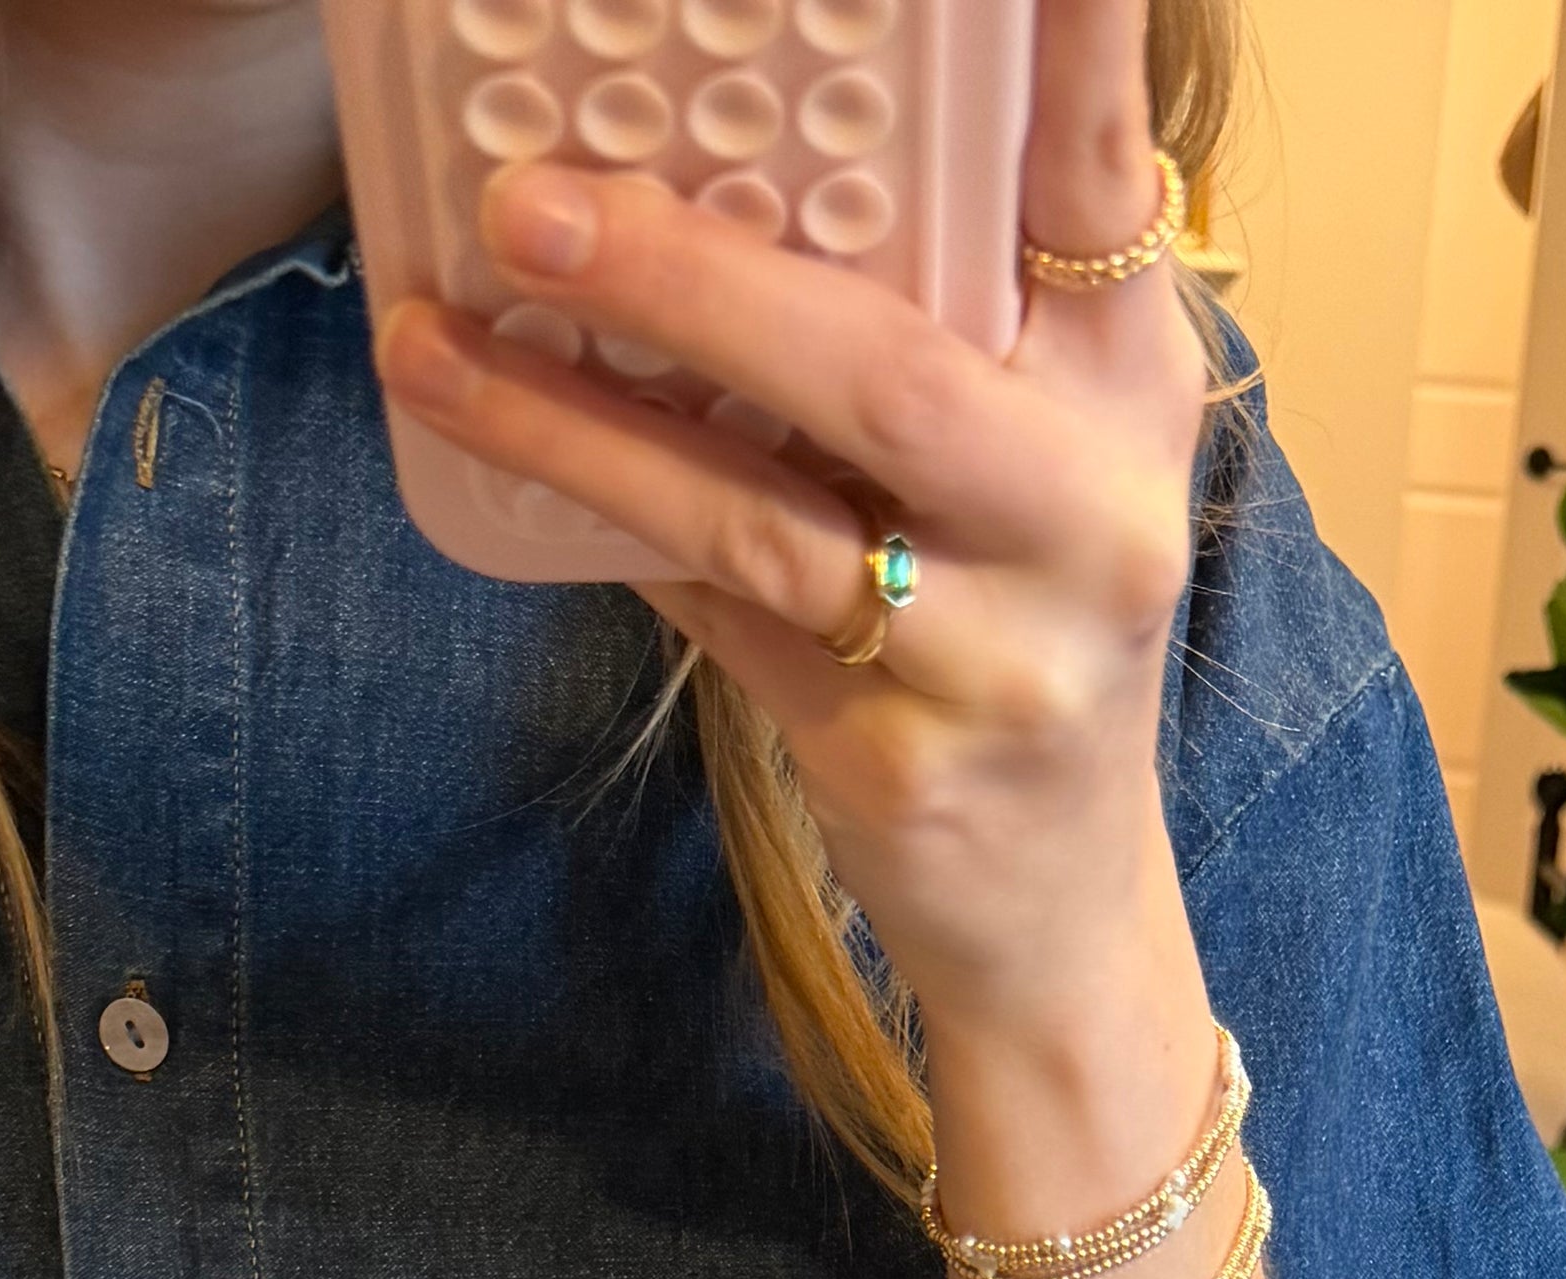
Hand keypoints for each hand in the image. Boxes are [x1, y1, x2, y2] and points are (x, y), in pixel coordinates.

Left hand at [370, 0, 1203, 1036]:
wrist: (1055, 905)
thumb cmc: (1015, 619)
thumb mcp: (1026, 445)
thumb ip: (933, 310)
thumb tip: (706, 146)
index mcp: (1127, 382)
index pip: (1097, 182)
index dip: (1067, 51)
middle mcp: (1090, 509)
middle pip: (885, 371)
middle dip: (692, 281)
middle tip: (529, 196)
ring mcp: (1001, 652)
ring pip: (761, 514)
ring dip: (579, 423)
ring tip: (438, 334)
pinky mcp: (903, 763)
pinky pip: (719, 618)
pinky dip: (606, 527)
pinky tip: (498, 449)